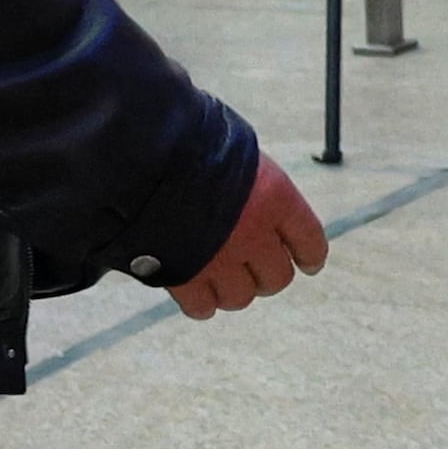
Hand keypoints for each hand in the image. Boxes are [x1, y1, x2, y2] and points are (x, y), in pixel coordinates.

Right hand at [168, 154, 325, 317]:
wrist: (137, 153)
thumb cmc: (184, 142)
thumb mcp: (232, 149)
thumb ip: (247, 181)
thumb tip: (246, 193)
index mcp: (274, 198)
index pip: (309, 241)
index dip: (309, 256)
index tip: (307, 264)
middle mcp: (254, 233)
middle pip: (277, 277)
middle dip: (265, 276)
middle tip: (250, 271)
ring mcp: (219, 257)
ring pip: (240, 297)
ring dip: (232, 292)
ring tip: (217, 281)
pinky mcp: (183, 275)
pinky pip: (201, 306)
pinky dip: (200, 305)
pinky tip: (197, 298)